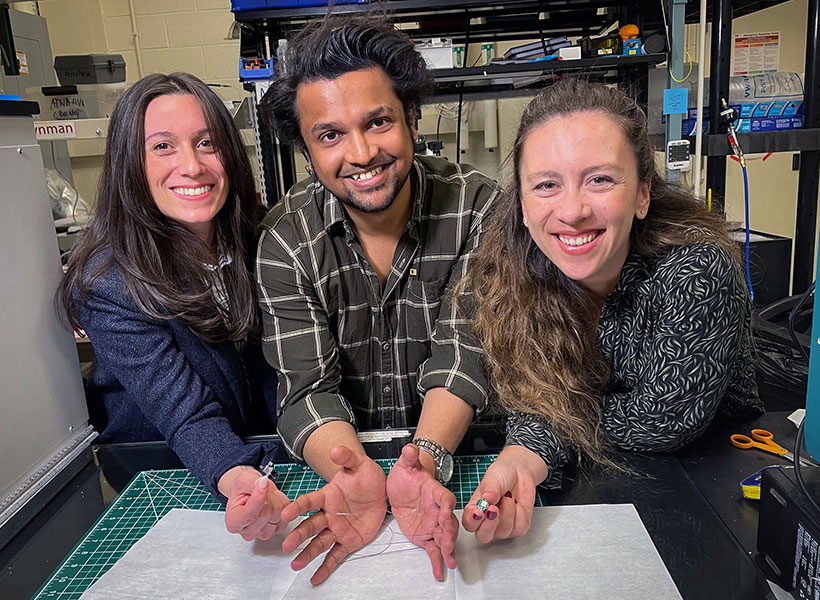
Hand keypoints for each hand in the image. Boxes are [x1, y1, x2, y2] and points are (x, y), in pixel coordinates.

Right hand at [220, 465, 289, 540]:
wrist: (248, 492)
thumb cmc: (242, 489)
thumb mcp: (243, 480)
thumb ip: (252, 483)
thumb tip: (263, 483)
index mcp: (234, 522)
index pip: (250, 514)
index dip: (258, 498)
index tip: (262, 482)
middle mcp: (248, 532)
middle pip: (267, 513)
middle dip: (267, 496)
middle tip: (260, 491)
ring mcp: (263, 533)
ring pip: (279, 512)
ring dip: (276, 498)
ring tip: (266, 496)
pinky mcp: (278, 530)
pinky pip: (288, 513)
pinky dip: (283, 503)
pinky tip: (273, 502)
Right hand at [280, 446, 386, 584]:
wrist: (380, 490)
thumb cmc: (365, 476)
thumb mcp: (359, 463)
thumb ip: (346, 457)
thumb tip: (336, 450)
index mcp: (328, 496)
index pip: (309, 501)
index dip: (297, 507)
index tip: (286, 514)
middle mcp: (329, 514)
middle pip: (310, 526)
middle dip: (298, 535)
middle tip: (286, 544)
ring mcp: (337, 529)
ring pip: (319, 543)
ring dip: (307, 554)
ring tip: (296, 564)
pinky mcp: (348, 541)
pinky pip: (335, 555)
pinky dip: (326, 567)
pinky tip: (315, 577)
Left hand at [386, 444, 457, 580]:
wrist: (403, 485)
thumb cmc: (408, 475)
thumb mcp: (405, 464)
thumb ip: (409, 457)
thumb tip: (410, 448)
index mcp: (435, 492)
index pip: (445, 498)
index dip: (447, 506)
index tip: (447, 511)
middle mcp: (438, 510)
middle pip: (448, 523)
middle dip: (449, 535)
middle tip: (448, 544)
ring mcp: (434, 524)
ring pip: (444, 538)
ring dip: (448, 549)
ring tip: (450, 561)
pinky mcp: (426, 535)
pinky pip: (434, 549)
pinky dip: (437, 561)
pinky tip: (440, 571)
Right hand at [462, 446, 543, 542]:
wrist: (520, 472)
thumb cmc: (501, 475)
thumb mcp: (492, 478)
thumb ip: (489, 489)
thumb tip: (487, 499)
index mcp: (475, 510)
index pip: (469, 523)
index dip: (472, 521)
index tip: (478, 512)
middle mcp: (487, 521)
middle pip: (483, 536)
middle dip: (489, 524)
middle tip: (494, 508)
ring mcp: (502, 526)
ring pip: (503, 531)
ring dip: (508, 511)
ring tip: (507, 496)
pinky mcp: (518, 527)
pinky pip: (519, 527)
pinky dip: (520, 512)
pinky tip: (516, 503)